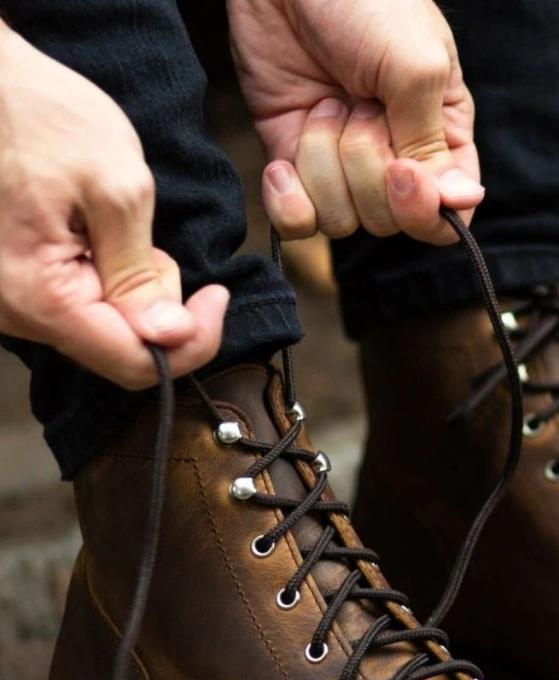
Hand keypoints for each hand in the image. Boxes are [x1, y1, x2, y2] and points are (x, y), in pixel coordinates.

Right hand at [0, 23, 228, 389]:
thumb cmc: (37, 114)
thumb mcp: (115, 187)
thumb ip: (142, 273)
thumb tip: (170, 335)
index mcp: (41, 298)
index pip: (136, 363)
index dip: (191, 340)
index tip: (216, 297)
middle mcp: (17, 313)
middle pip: (121, 347)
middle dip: (157, 302)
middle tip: (149, 237)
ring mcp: (13, 301)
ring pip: (103, 325)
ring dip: (128, 283)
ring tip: (111, 223)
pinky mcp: (17, 284)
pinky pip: (79, 301)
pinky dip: (104, 273)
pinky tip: (95, 230)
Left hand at [228, 0, 482, 243]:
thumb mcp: (415, 65)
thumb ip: (434, 142)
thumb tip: (464, 204)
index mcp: (440, 137)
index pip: (445, 216)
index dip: (423, 211)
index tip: (403, 171)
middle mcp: (393, 159)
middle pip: (388, 220)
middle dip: (365, 167)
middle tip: (358, 105)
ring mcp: (341, 166)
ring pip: (342, 220)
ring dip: (324, 165)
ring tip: (325, 105)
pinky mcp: (294, 163)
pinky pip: (299, 222)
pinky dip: (289, 202)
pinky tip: (282, 164)